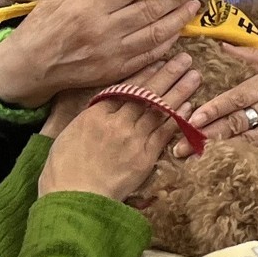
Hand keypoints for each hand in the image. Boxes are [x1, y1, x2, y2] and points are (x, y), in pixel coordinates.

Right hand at [0, 0, 201, 108]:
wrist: (28, 67)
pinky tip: (175, 37)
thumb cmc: (40, 28)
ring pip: (154, 35)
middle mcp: (105, 30)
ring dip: (176, 23)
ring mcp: (112, 53)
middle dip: (174, 1)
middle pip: (149, 12)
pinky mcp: (114, 71)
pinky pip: (147, 57)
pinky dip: (164, 46)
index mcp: (91, 7)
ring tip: (191, 11)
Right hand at [38, 54, 202, 201]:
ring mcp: (132, 139)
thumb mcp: (70, 133)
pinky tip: (188, 107)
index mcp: (96, 114)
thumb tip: (103, 105)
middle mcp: (117, 122)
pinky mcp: (144, 158)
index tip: (158, 60)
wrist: (73, 197)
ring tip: (194, 76)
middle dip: (167, 74)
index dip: (145, 73)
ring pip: (159, 109)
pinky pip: (164, 133)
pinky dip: (176, 119)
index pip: (125, 87)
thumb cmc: (63, 169)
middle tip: (184, 59)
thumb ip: (90, 117)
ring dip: (179, 92)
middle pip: (146, 93)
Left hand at [181, 47, 257, 156]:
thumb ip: (249, 56)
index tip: (192, 118)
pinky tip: (227, 165)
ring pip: (247, 142)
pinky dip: (247, 159)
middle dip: (206, 136)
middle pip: (235, 124)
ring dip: (220, 151)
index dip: (212, 109)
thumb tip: (222, 45)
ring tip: (196, 159)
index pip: (235, 98)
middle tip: (180, 147)